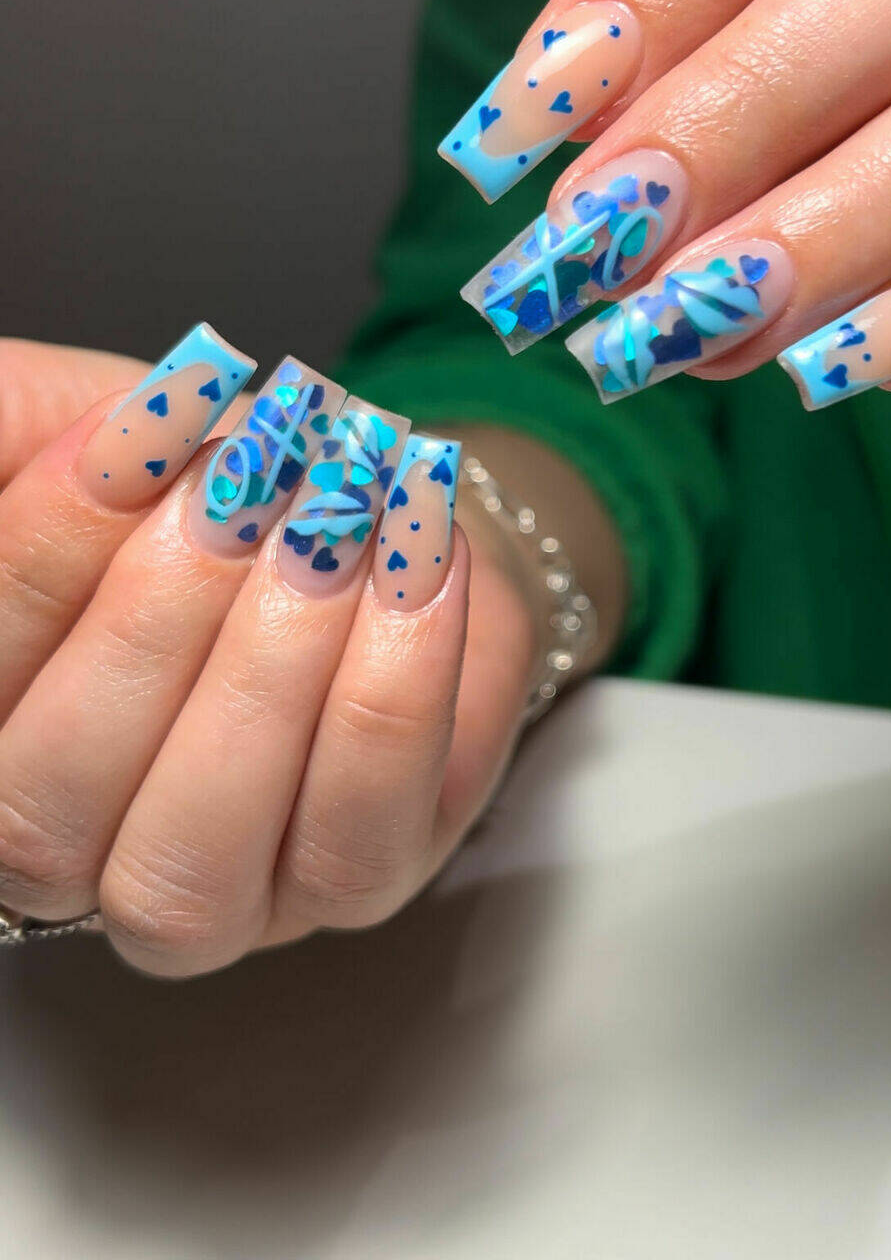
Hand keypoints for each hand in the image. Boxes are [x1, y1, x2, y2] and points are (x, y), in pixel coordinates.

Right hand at [0, 334, 538, 976]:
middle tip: (240, 488)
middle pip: (47, 809)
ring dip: (268, 671)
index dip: (46, 557)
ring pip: (192, 864)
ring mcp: (208, 899)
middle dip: (150, 628)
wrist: (370, 502)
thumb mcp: (93, 428)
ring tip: (332, 522)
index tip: (137, 431)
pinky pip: (355, 836)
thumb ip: (22, 431)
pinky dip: (389, 694)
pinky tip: (415, 568)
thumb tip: (58, 449)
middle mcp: (68, 849)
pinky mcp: (348, 890)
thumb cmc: (214, 477)